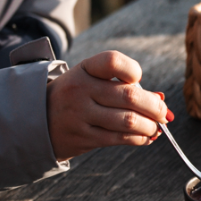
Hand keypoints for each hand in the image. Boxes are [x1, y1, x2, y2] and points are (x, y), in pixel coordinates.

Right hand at [46, 51, 168, 160]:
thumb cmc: (77, 96)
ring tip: (156, 127)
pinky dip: (140, 138)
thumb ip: (124, 85)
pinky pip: (120, 139)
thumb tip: (161, 100)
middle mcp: (81, 90)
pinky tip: (146, 137)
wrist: (37, 120)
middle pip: (130, 96)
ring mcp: (80, 115)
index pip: (113, 62)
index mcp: (85, 69)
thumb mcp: (92, 80)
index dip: (133, 70)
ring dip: (151, 126)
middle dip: (155, 106)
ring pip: (129, 121)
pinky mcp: (83, 137)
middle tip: (163, 113)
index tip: (138, 79)